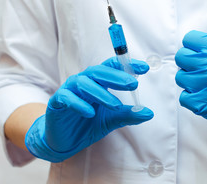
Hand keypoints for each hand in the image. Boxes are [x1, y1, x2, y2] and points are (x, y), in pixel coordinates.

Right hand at [25, 57, 153, 161]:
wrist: (65, 141)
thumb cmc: (88, 124)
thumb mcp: (112, 120)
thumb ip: (128, 114)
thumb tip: (149, 113)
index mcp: (98, 82)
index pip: (112, 67)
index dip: (127, 65)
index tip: (145, 67)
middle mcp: (84, 81)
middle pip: (99, 72)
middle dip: (117, 76)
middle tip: (133, 84)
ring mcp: (69, 90)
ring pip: (84, 83)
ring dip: (101, 94)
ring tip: (115, 105)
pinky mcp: (57, 102)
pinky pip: (67, 98)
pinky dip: (79, 104)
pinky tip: (90, 113)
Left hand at [175, 0, 206, 128]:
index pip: (188, 41)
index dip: (196, 47)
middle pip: (181, 59)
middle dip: (190, 64)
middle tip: (206, 69)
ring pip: (180, 79)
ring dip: (190, 81)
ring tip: (206, 82)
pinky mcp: (206, 105)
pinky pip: (184, 98)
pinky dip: (191, 98)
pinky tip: (205, 95)